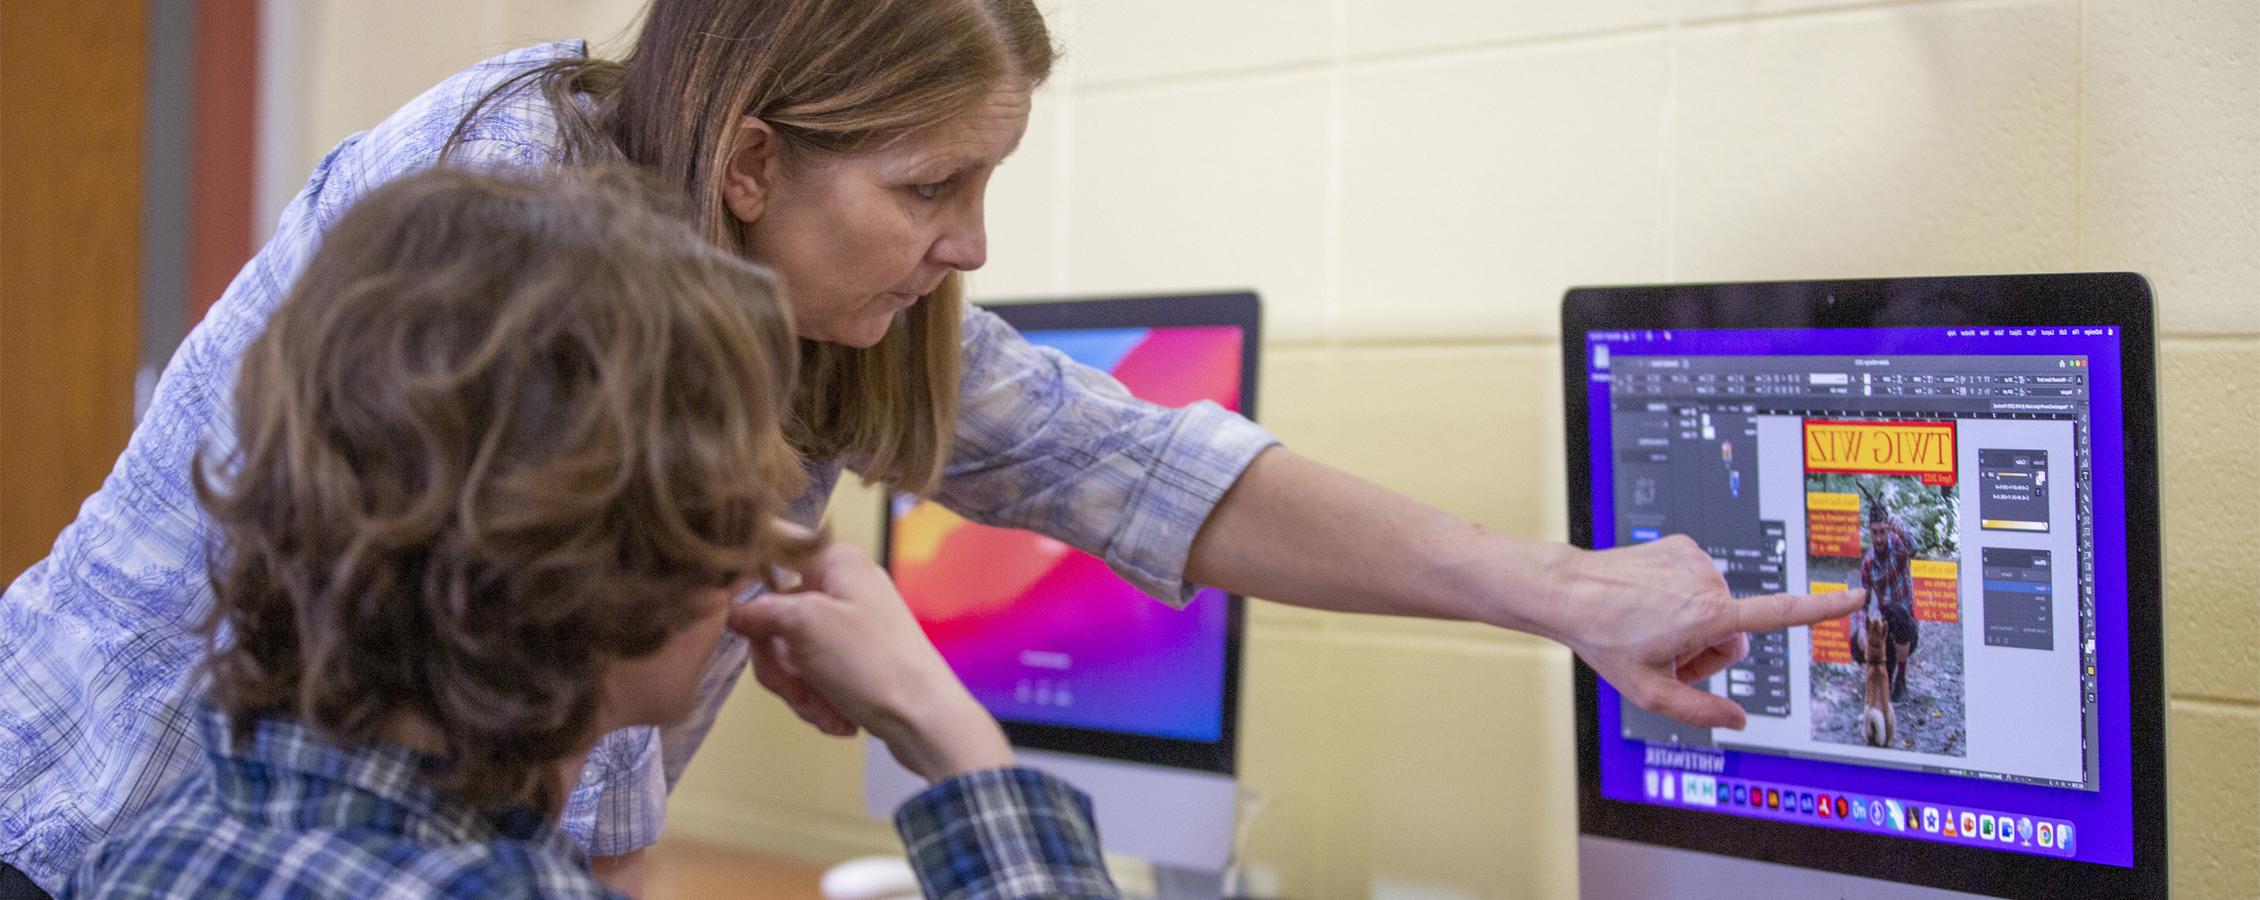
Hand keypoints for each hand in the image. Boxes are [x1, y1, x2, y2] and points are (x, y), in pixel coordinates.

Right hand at [728, 542, 1014, 782]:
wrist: (927, 720)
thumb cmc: (871, 662)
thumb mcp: (806, 626)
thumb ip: (762, 611)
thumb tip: (730, 611)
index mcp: (834, 560)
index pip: (774, 543)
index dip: (745, 572)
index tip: (732, 607)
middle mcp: (842, 584)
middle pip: (775, 615)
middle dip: (780, 663)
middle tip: (795, 688)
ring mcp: (849, 623)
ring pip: (791, 651)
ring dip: (799, 689)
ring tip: (824, 711)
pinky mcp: (854, 658)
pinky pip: (814, 673)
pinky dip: (818, 699)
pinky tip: (838, 719)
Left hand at [1553, 534, 1863, 728]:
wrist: (1569, 591)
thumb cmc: (1605, 639)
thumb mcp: (1648, 691)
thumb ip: (1699, 711)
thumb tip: (1739, 720)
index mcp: (1707, 616)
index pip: (1778, 613)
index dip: (1822, 609)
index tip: (1858, 596)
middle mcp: (1709, 582)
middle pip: (1735, 635)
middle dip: (1709, 652)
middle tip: (1667, 657)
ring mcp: (1696, 560)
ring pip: (1717, 609)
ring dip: (1693, 625)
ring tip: (1651, 627)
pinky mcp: (1682, 546)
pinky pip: (1699, 584)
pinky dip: (1681, 598)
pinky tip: (1650, 603)